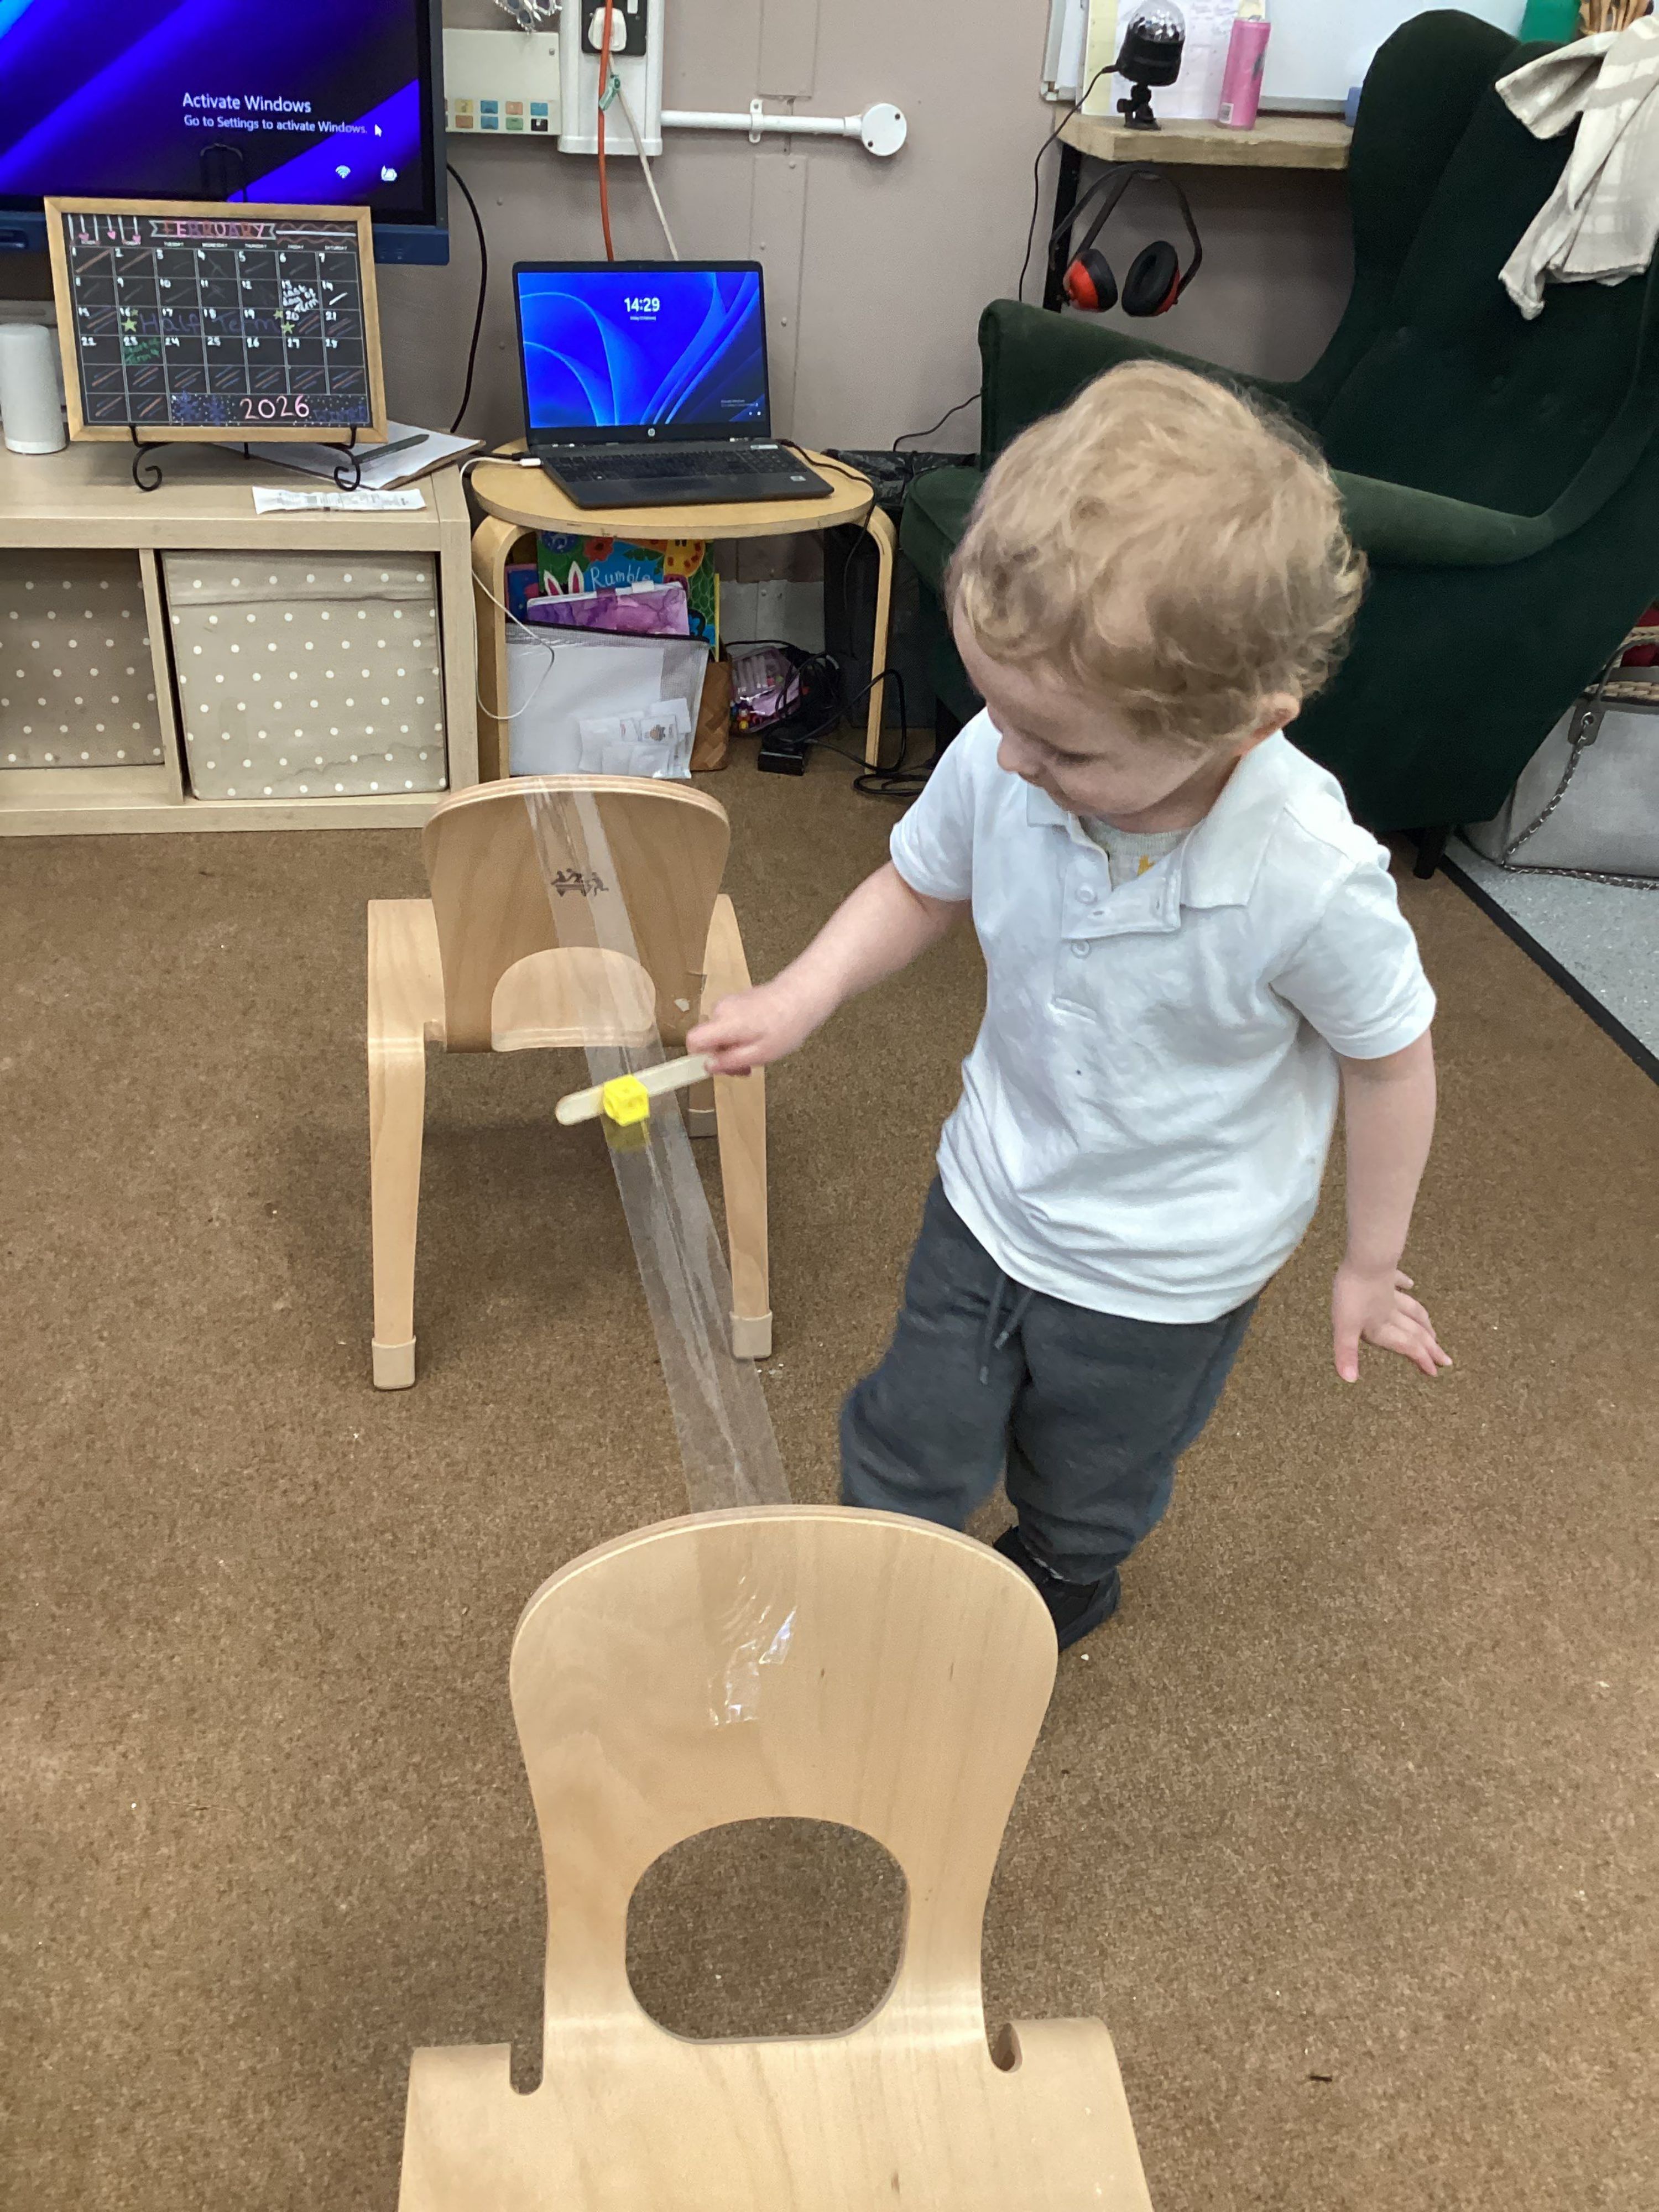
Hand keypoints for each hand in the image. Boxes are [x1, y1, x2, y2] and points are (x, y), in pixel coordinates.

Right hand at [688, 980, 824, 1075]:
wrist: (804, 994)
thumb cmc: (786, 1025)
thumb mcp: (759, 1054)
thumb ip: (730, 1061)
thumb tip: (707, 1066)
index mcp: (724, 1022)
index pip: (693, 1040)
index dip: (699, 1057)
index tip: (718, 1068)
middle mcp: (721, 1009)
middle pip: (708, 1039)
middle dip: (724, 1056)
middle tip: (747, 1068)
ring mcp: (730, 1003)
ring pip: (720, 1033)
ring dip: (735, 1048)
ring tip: (759, 1053)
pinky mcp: (739, 1001)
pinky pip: (730, 1025)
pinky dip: (741, 1036)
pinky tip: (762, 1040)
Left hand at [1332, 1260, 1451, 1383]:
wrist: (1365, 1260)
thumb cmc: (1353, 1295)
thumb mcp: (1345, 1327)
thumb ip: (1347, 1353)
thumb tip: (1349, 1380)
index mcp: (1382, 1327)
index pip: (1407, 1346)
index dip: (1420, 1359)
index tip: (1435, 1372)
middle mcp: (1390, 1312)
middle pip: (1415, 1332)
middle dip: (1431, 1348)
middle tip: (1447, 1360)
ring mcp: (1390, 1293)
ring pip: (1412, 1310)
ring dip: (1424, 1323)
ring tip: (1434, 1332)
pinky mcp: (1385, 1274)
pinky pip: (1398, 1281)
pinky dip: (1405, 1284)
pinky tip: (1410, 1284)